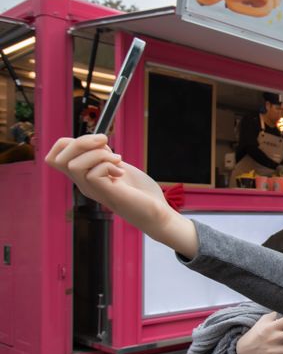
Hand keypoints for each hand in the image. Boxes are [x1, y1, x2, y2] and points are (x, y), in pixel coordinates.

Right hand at [46, 135, 196, 255]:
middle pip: (59, 159)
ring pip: (74, 165)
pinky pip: (93, 174)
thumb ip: (104, 155)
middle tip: (107, 143)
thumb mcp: (118, 166)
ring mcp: (94, 191)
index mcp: (84, 177)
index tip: (95, 143)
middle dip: (81, 142)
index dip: (69, 143)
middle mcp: (84, 185)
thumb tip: (98, 140)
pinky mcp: (108, 194)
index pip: (54, 158)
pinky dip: (109, 165)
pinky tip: (121, 172)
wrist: (158, 213)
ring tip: (117, 160)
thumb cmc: (141, 191)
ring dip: (98, 154)